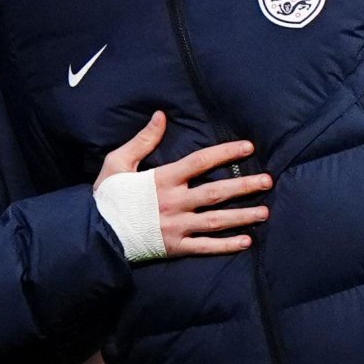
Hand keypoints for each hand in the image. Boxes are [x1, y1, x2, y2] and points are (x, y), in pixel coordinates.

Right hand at [96, 111, 271, 256]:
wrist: (94, 235)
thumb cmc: (106, 197)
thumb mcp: (118, 163)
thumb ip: (143, 140)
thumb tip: (161, 116)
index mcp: (162, 179)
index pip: (200, 162)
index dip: (226, 153)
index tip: (248, 147)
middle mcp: (174, 202)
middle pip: (216, 192)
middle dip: (245, 186)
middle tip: (268, 181)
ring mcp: (176, 227)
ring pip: (216, 221)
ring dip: (242, 216)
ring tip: (265, 212)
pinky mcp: (175, 248)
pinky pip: (205, 247)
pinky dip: (226, 245)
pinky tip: (246, 241)